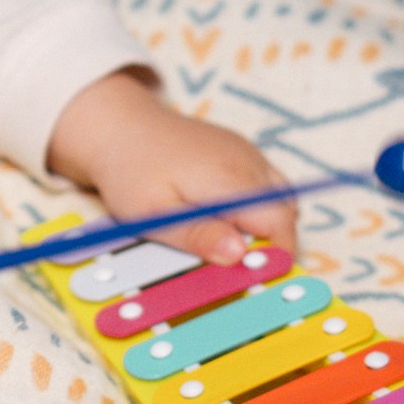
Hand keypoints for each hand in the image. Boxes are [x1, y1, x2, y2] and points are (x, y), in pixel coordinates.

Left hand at [46, 71, 295, 266]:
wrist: (118, 126)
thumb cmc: (130, 173)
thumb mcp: (153, 215)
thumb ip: (198, 235)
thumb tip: (239, 255)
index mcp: (229, 180)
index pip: (280, 223)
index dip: (276, 255)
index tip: (255, 277)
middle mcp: (248, 162)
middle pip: (286, 213)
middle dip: (272, 243)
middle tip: (235, 264)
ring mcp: (248, 152)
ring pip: (282, 198)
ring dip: (266, 225)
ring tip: (226, 239)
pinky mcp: (241, 149)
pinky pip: (267, 183)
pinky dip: (258, 206)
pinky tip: (222, 214)